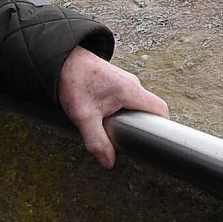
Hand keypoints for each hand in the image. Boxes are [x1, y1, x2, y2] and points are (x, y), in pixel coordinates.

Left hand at [56, 47, 169, 168]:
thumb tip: (108, 162)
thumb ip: (97, 141)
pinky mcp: (115, 82)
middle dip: (140, 127)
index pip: (160, 110)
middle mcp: (132, 85)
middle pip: (148, 110)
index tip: (151, 141)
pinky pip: (125, 100)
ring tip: (112, 129)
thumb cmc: (74, 81)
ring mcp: (124, 82)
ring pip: (135, 105)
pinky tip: (104, 118)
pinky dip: (120, 111)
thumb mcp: (84, 116)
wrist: (61, 59)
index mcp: (132, 91)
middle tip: (126, 140)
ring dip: (127, 119)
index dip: (161, 127)